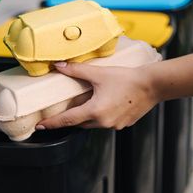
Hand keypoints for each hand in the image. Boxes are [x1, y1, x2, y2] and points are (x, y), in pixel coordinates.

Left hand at [36, 61, 158, 129]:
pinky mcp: (123, 124)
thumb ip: (76, 70)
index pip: (67, 120)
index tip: (40, 127)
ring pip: (92, 124)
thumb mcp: (99, 73)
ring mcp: (114, 125)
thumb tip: (59, 65)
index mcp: (95, 111)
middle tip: (59, 113)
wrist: (153, 85)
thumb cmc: (127, 79)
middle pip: (79, 123)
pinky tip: (103, 105)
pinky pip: (106, 123)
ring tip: (83, 105)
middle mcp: (103, 122)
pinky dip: (100, 116)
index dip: (52, 123)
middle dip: (69, 119)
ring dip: (86, 116)